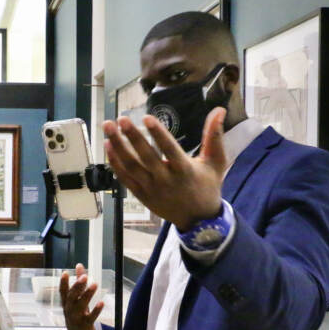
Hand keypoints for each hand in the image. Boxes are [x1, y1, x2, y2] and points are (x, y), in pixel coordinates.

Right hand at [59, 264, 103, 329]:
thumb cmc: (77, 312)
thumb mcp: (76, 298)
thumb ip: (79, 281)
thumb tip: (79, 265)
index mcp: (66, 302)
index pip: (63, 291)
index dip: (63, 282)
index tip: (65, 273)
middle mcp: (69, 309)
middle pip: (71, 297)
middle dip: (77, 286)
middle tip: (85, 276)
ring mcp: (76, 317)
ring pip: (81, 305)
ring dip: (87, 295)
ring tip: (95, 284)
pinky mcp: (85, 324)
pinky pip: (91, 317)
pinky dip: (96, 310)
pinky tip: (102, 302)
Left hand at [103, 107, 227, 230]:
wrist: (198, 220)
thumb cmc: (207, 186)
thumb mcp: (216, 162)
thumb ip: (215, 136)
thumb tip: (220, 110)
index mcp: (185, 170)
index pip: (169, 149)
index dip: (157, 134)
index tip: (146, 118)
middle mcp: (166, 180)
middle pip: (145, 157)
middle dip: (132, 137)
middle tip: (121, 119)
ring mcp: (151, 189)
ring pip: (131, 167)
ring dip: (118, 146)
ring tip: (108, 128)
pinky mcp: (141, 195)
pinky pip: (125, 178)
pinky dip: (115, 163)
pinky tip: (108, 146)